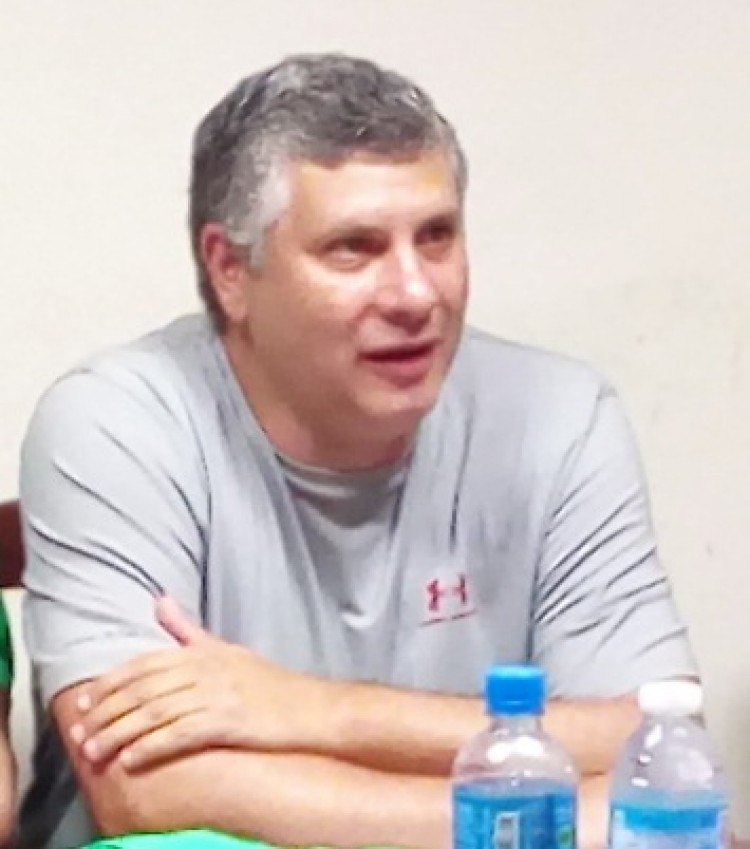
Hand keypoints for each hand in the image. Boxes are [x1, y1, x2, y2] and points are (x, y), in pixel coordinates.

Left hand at [69, 596, 332, 770]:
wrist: (311, 707)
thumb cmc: (270, 683)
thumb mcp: (227, 650)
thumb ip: (187, 630)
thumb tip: (159, 599)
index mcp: (204, 652)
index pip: (147, 662)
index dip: (112, 681)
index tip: (85, 700)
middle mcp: (207, 669)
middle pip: (145, 688)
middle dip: (108, 711)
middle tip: (80, 732)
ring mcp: (218, 695)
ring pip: (156, 712)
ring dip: (120, 734)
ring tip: (95, 752)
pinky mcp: (228, 722)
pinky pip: (180, 735)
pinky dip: (151, 748)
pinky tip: (130, 761)